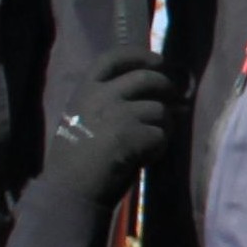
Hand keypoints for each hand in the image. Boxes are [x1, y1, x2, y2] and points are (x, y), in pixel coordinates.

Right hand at [42, 46, 179, 205]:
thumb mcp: (87, 120)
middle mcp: (100, 95)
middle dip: (168, 89)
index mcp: (85, 90)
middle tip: (176, 103)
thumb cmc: (79, 160)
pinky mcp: (130, 133)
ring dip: (163, 128)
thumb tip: (164, 98)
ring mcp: (116, 113)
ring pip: (160, 110)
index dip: (141, 56)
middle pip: (148, 78)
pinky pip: (162, 135)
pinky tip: (144, 159)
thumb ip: (116, 103)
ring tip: (148, 146)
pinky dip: (159, 148)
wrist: (70, 190)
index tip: (159, 61)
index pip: (115, 57)